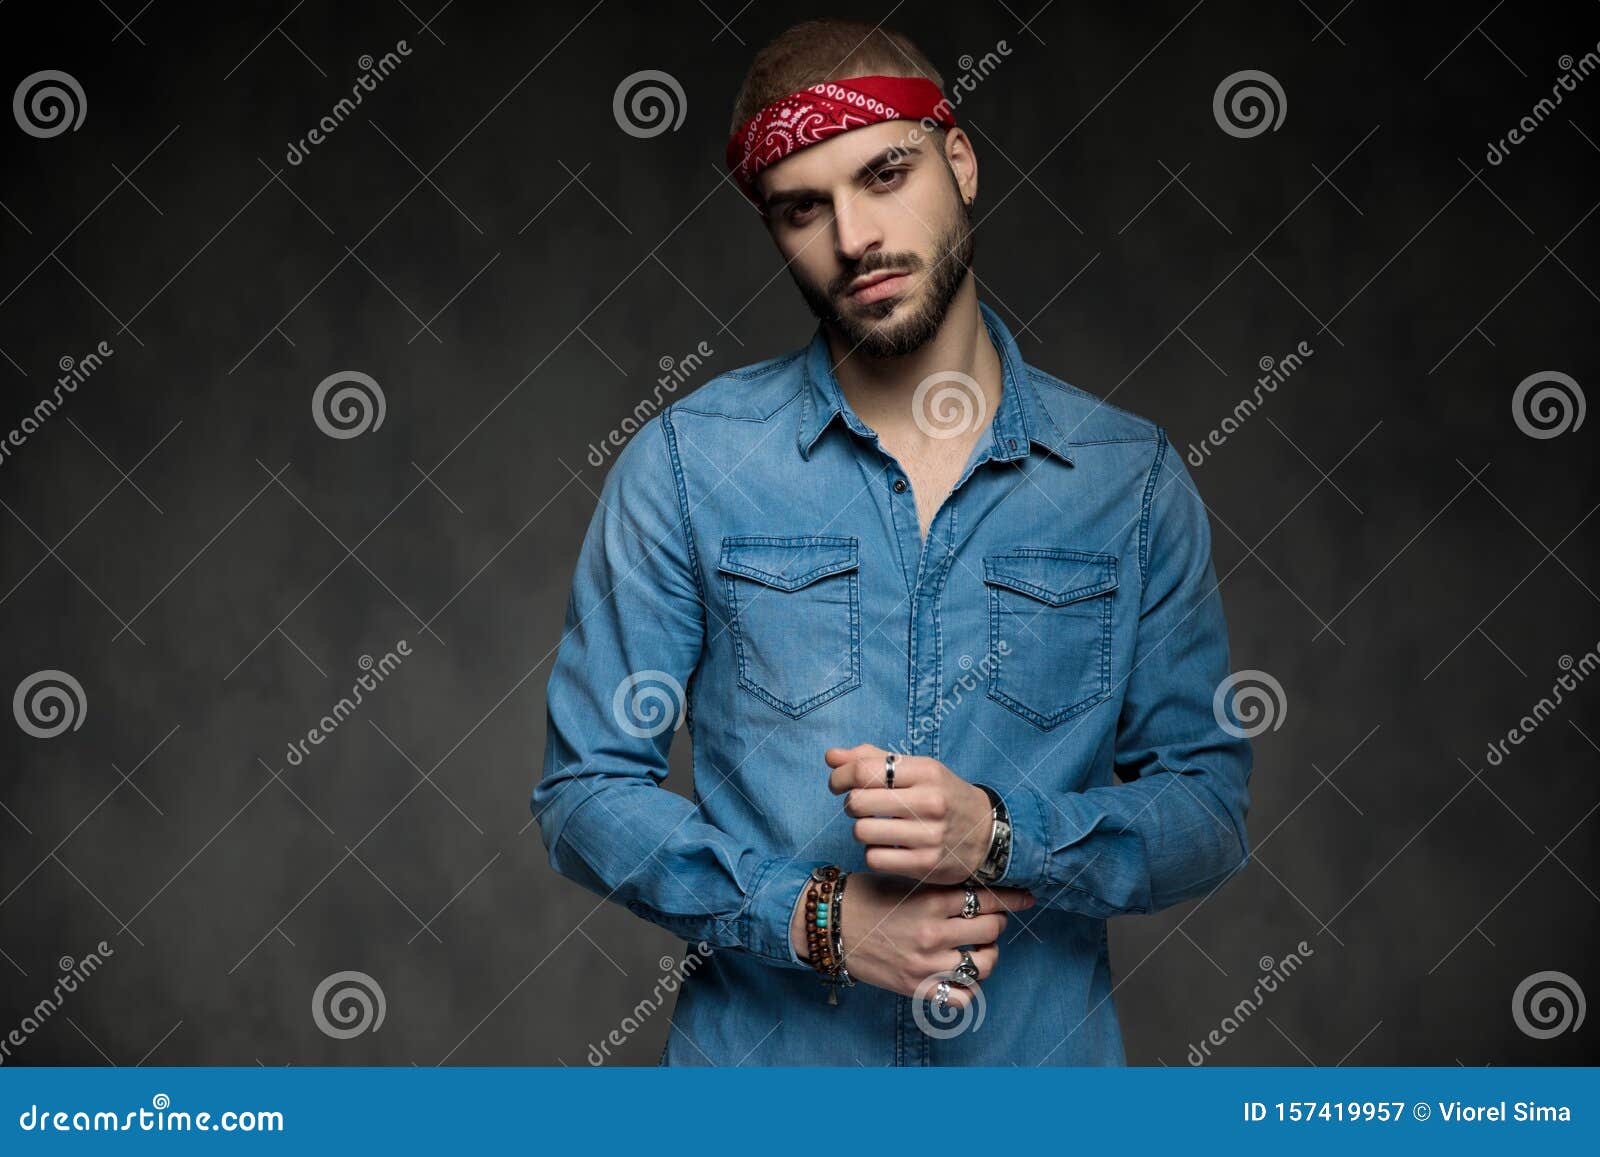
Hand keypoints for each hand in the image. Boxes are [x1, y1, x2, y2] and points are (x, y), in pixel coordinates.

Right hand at [790, 872, 1033, 1003]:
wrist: (830, 924)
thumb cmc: (866, 895)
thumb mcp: (906, 881)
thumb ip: (942, 886)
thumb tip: (980, 889)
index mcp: (931, 900)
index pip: (987, 898)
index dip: (1010, 898)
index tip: (1024, 898)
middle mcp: (933, 933)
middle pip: (991, 929)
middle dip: (997, 922)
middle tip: (990, 919)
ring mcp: (926, 964)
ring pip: (983, 964)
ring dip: (988, 954)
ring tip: (979, 948)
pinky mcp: (916, 987)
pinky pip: (961, 997)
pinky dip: (969, 988)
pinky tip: (962, 975)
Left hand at [826, 744, 996, 884]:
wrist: (988, 835)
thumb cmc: (942, 796)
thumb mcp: (917, 770)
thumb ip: (872, 759)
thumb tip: (830, 757)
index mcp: (926, 771)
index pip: (864, 770)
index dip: (840, 776)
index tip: (838, 783)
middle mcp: (929, 801)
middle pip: (857, 802)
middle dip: (851, 804)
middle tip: (861, 806)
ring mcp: (929, 835)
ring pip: (861, 831)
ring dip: (861, 829)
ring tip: (876, 826)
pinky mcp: (925, 865)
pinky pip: (874, 858)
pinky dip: (873, 852)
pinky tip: (887, 846)